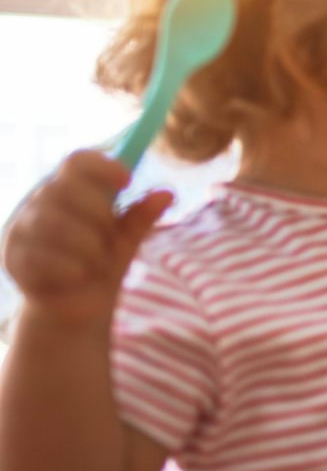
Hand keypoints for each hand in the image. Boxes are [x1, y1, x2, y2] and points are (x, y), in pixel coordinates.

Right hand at [2, 151, 171, 328]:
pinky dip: (70, 268)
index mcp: (66, 190)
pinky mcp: (12, 258)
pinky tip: (79, 276)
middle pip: (65, 187)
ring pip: (53, 222)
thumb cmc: (100, 264)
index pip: (77, 161)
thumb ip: (141, 217)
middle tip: (110, 238)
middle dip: (98, 214)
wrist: (76, 309)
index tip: (129, 181)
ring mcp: (20, 229)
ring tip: (97, 262)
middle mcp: (38, 203)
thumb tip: (167, 193)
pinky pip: (42, 256)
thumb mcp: (125, 240)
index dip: (103, 166)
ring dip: (87, 246)